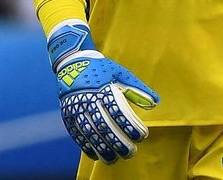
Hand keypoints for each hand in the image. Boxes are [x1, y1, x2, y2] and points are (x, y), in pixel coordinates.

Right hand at [47, 20, 158, 162]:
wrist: (72, 63)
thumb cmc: (102, 69)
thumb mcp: (121, 73)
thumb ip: (137, 88)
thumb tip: (155, 102)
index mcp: (104, 89)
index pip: (119, 112)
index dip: (130, 126)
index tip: (142, 136)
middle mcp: (89, 100)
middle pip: (104, 125)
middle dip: (118, 141)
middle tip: (131, 152)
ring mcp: (76, 108)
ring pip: (90, 132)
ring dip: (102, 147)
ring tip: (114, 159)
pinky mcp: (67, 115)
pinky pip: (76, 133)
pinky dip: (86, 146)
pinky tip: (96, 155)